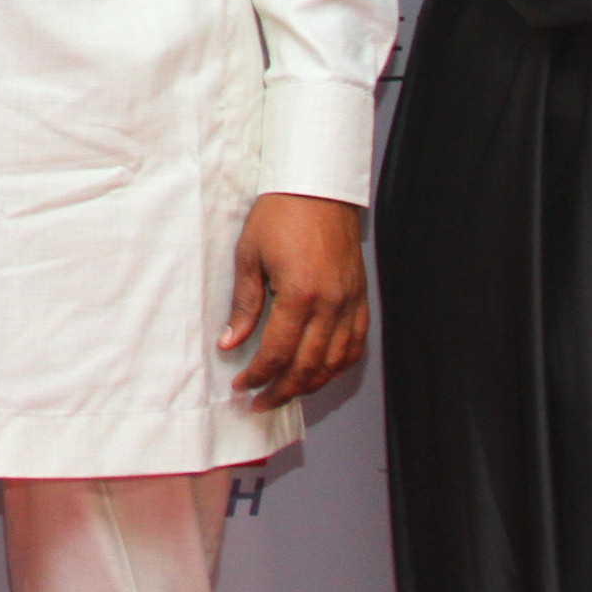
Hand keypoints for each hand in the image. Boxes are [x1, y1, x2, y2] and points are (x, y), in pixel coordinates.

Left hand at [224, 194, 367, 406]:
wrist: (317, 188)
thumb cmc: (280, 215)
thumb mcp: (249, 255)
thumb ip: (244, 304)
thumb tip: (230, 342)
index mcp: (299, 294)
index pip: (278, 352)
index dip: (258, 375)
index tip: (242, 387)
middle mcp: (330, 304)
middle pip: (308, 366)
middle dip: (282, 390)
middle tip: (260, 403)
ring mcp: (350, 303)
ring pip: (334, 362)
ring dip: (310, 385)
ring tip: (287, 394)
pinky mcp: (361, 297)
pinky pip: (356, 343)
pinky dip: (339, 365)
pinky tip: (322, 373)